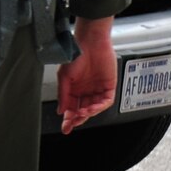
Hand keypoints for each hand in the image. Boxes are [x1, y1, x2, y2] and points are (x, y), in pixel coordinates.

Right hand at [57, 16, 116, 134]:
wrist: (90, 43)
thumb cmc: (76, 55)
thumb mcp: (64, 77)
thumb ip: (63, 95)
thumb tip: (61, 110)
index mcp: (74, 89)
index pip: (72, 108)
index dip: (68, 119)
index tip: (65, 127)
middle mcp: (86, 90)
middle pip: (83, 110)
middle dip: (77, 119)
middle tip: (72, 125)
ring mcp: (97, 89)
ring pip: (94, 108)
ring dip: (88, 113)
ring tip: (82, 113)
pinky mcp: (109, 86)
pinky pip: (106, 101)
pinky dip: (99, 106)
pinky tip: (92, 108)